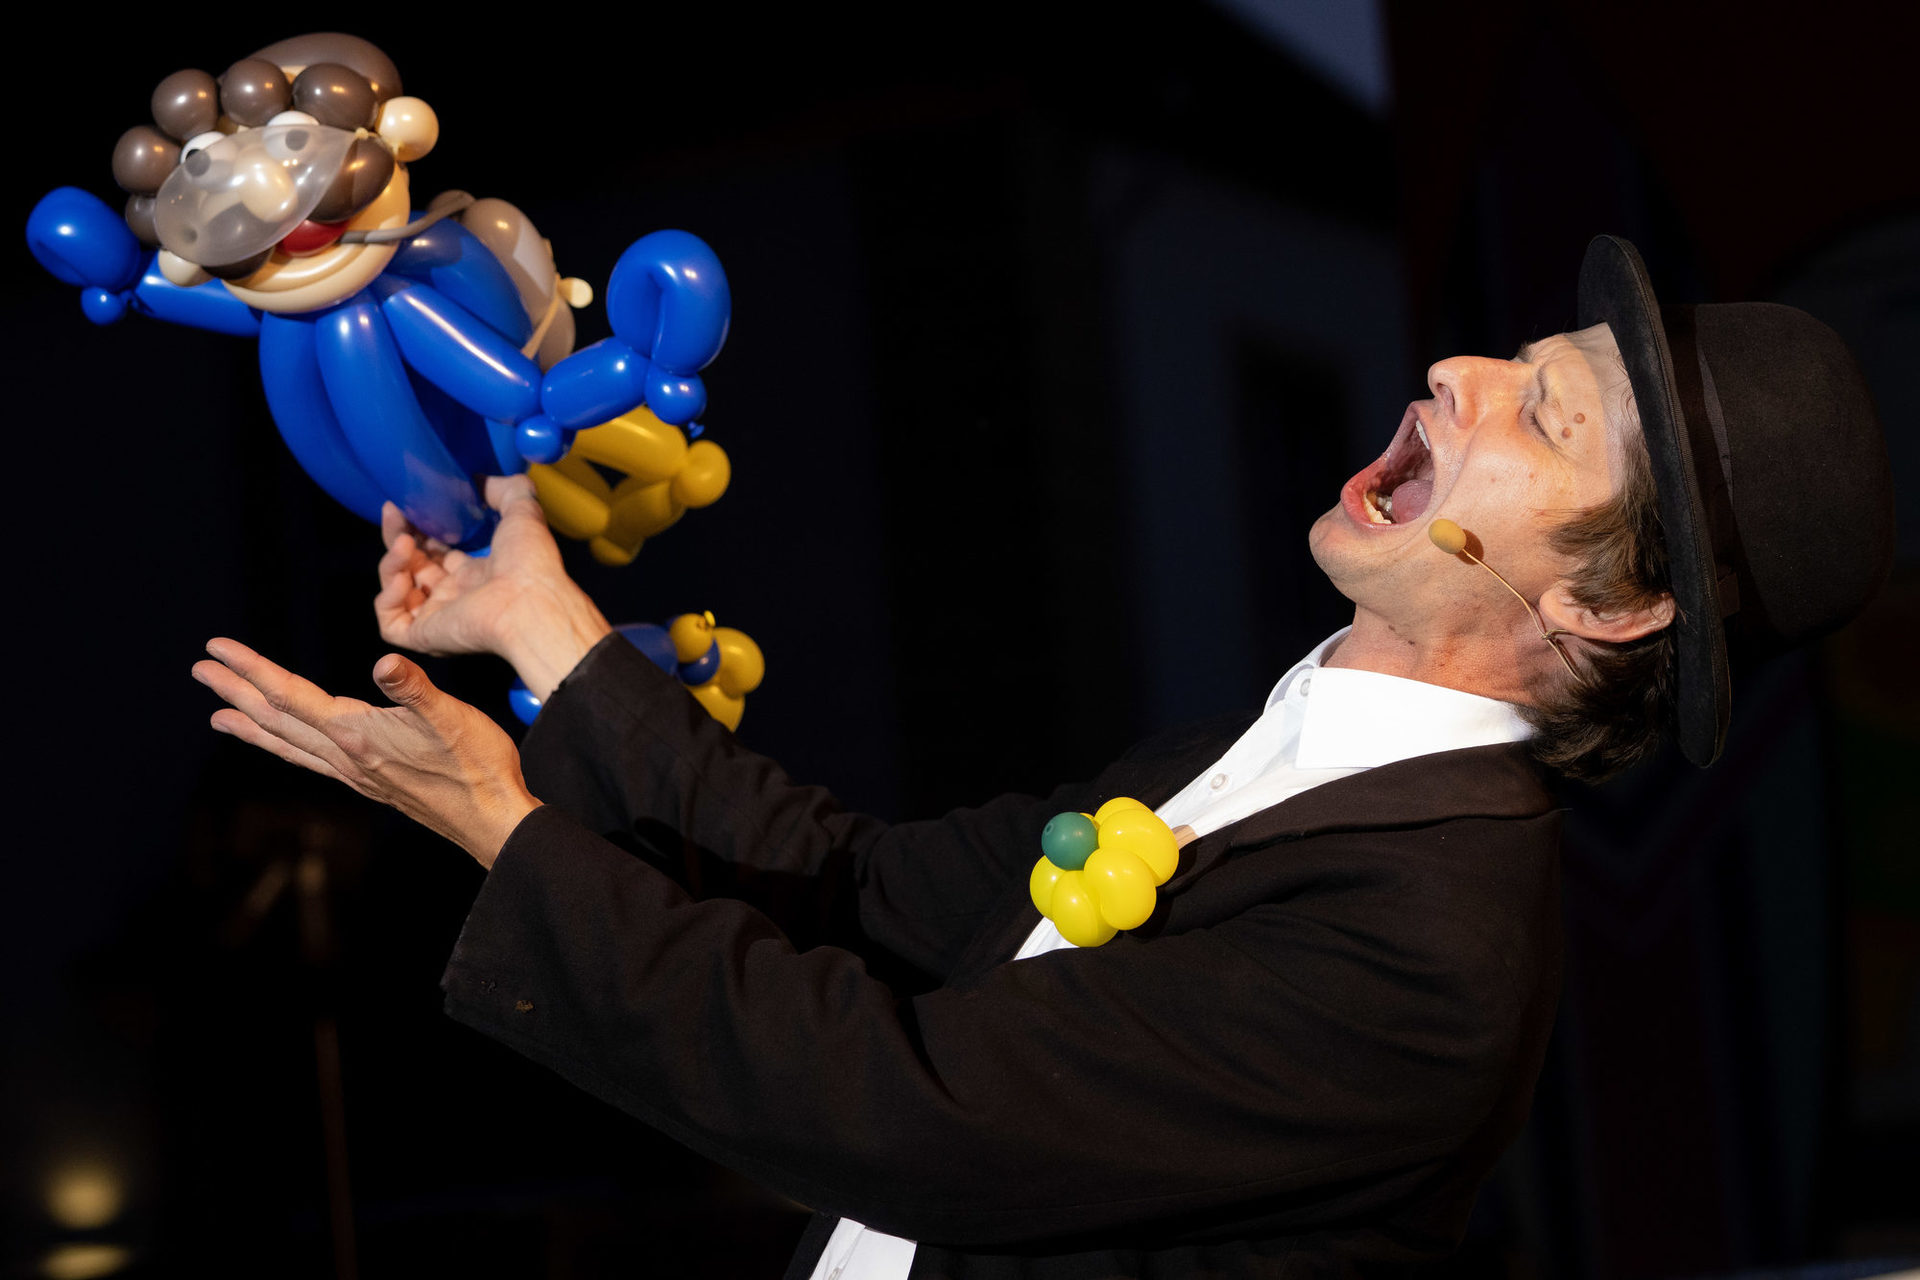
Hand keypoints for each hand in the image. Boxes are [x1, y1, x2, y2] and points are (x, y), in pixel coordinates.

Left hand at [194, 638, 539, 866]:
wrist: (492, 820)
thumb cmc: (478, 766)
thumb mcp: (452, 717)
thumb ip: (415, 688)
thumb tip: (384, 661)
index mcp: (357, 735)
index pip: (291, 695)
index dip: (252, 669)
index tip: (217, 648)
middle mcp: (346, 757)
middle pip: (278, 719)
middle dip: (237, 692)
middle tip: (201, 670)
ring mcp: (354, 773)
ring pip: (290, 744)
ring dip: (252, 725)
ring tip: (220, 716)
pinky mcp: (369, 783)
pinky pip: (310, 760)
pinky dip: (285, 748)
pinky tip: (286, 745)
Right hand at [376, 475, 610, 698]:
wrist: (528, 602)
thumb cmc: (530, 562)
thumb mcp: (522, 512)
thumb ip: (505, 490)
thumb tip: (480, 479)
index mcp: (477, 573)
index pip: (437, 552)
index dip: (419, 529)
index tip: (407, 505)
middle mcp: (456, 596)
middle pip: (412, 566)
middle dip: (398, 536)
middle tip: (394, 512)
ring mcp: (438, 617)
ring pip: (396, 590)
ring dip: (391, 562)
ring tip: (405, 543)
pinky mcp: (424, 636)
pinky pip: (390, 622)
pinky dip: (388, 598)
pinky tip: (404, 578)